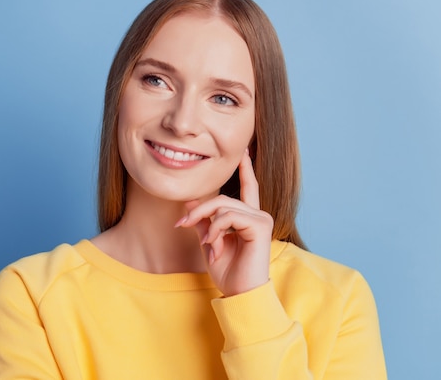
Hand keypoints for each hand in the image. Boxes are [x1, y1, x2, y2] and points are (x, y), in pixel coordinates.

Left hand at [175, 148, 273, 295]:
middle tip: (182, 224)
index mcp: (249, 218)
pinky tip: (213, 245)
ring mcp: (261, 219)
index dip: (245, 168)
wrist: (241, 294)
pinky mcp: (260, 226)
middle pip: (222, 199)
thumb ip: (203, 221)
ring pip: (223, 206)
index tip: (243, 149)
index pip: (248, 187)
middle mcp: (258, 215)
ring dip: (206, 224)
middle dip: (199, 211)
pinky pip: (228, 217)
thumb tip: (190, 201)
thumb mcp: (209, 242)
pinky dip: (215, 229)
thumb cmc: (228, 272)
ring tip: (205, 243)